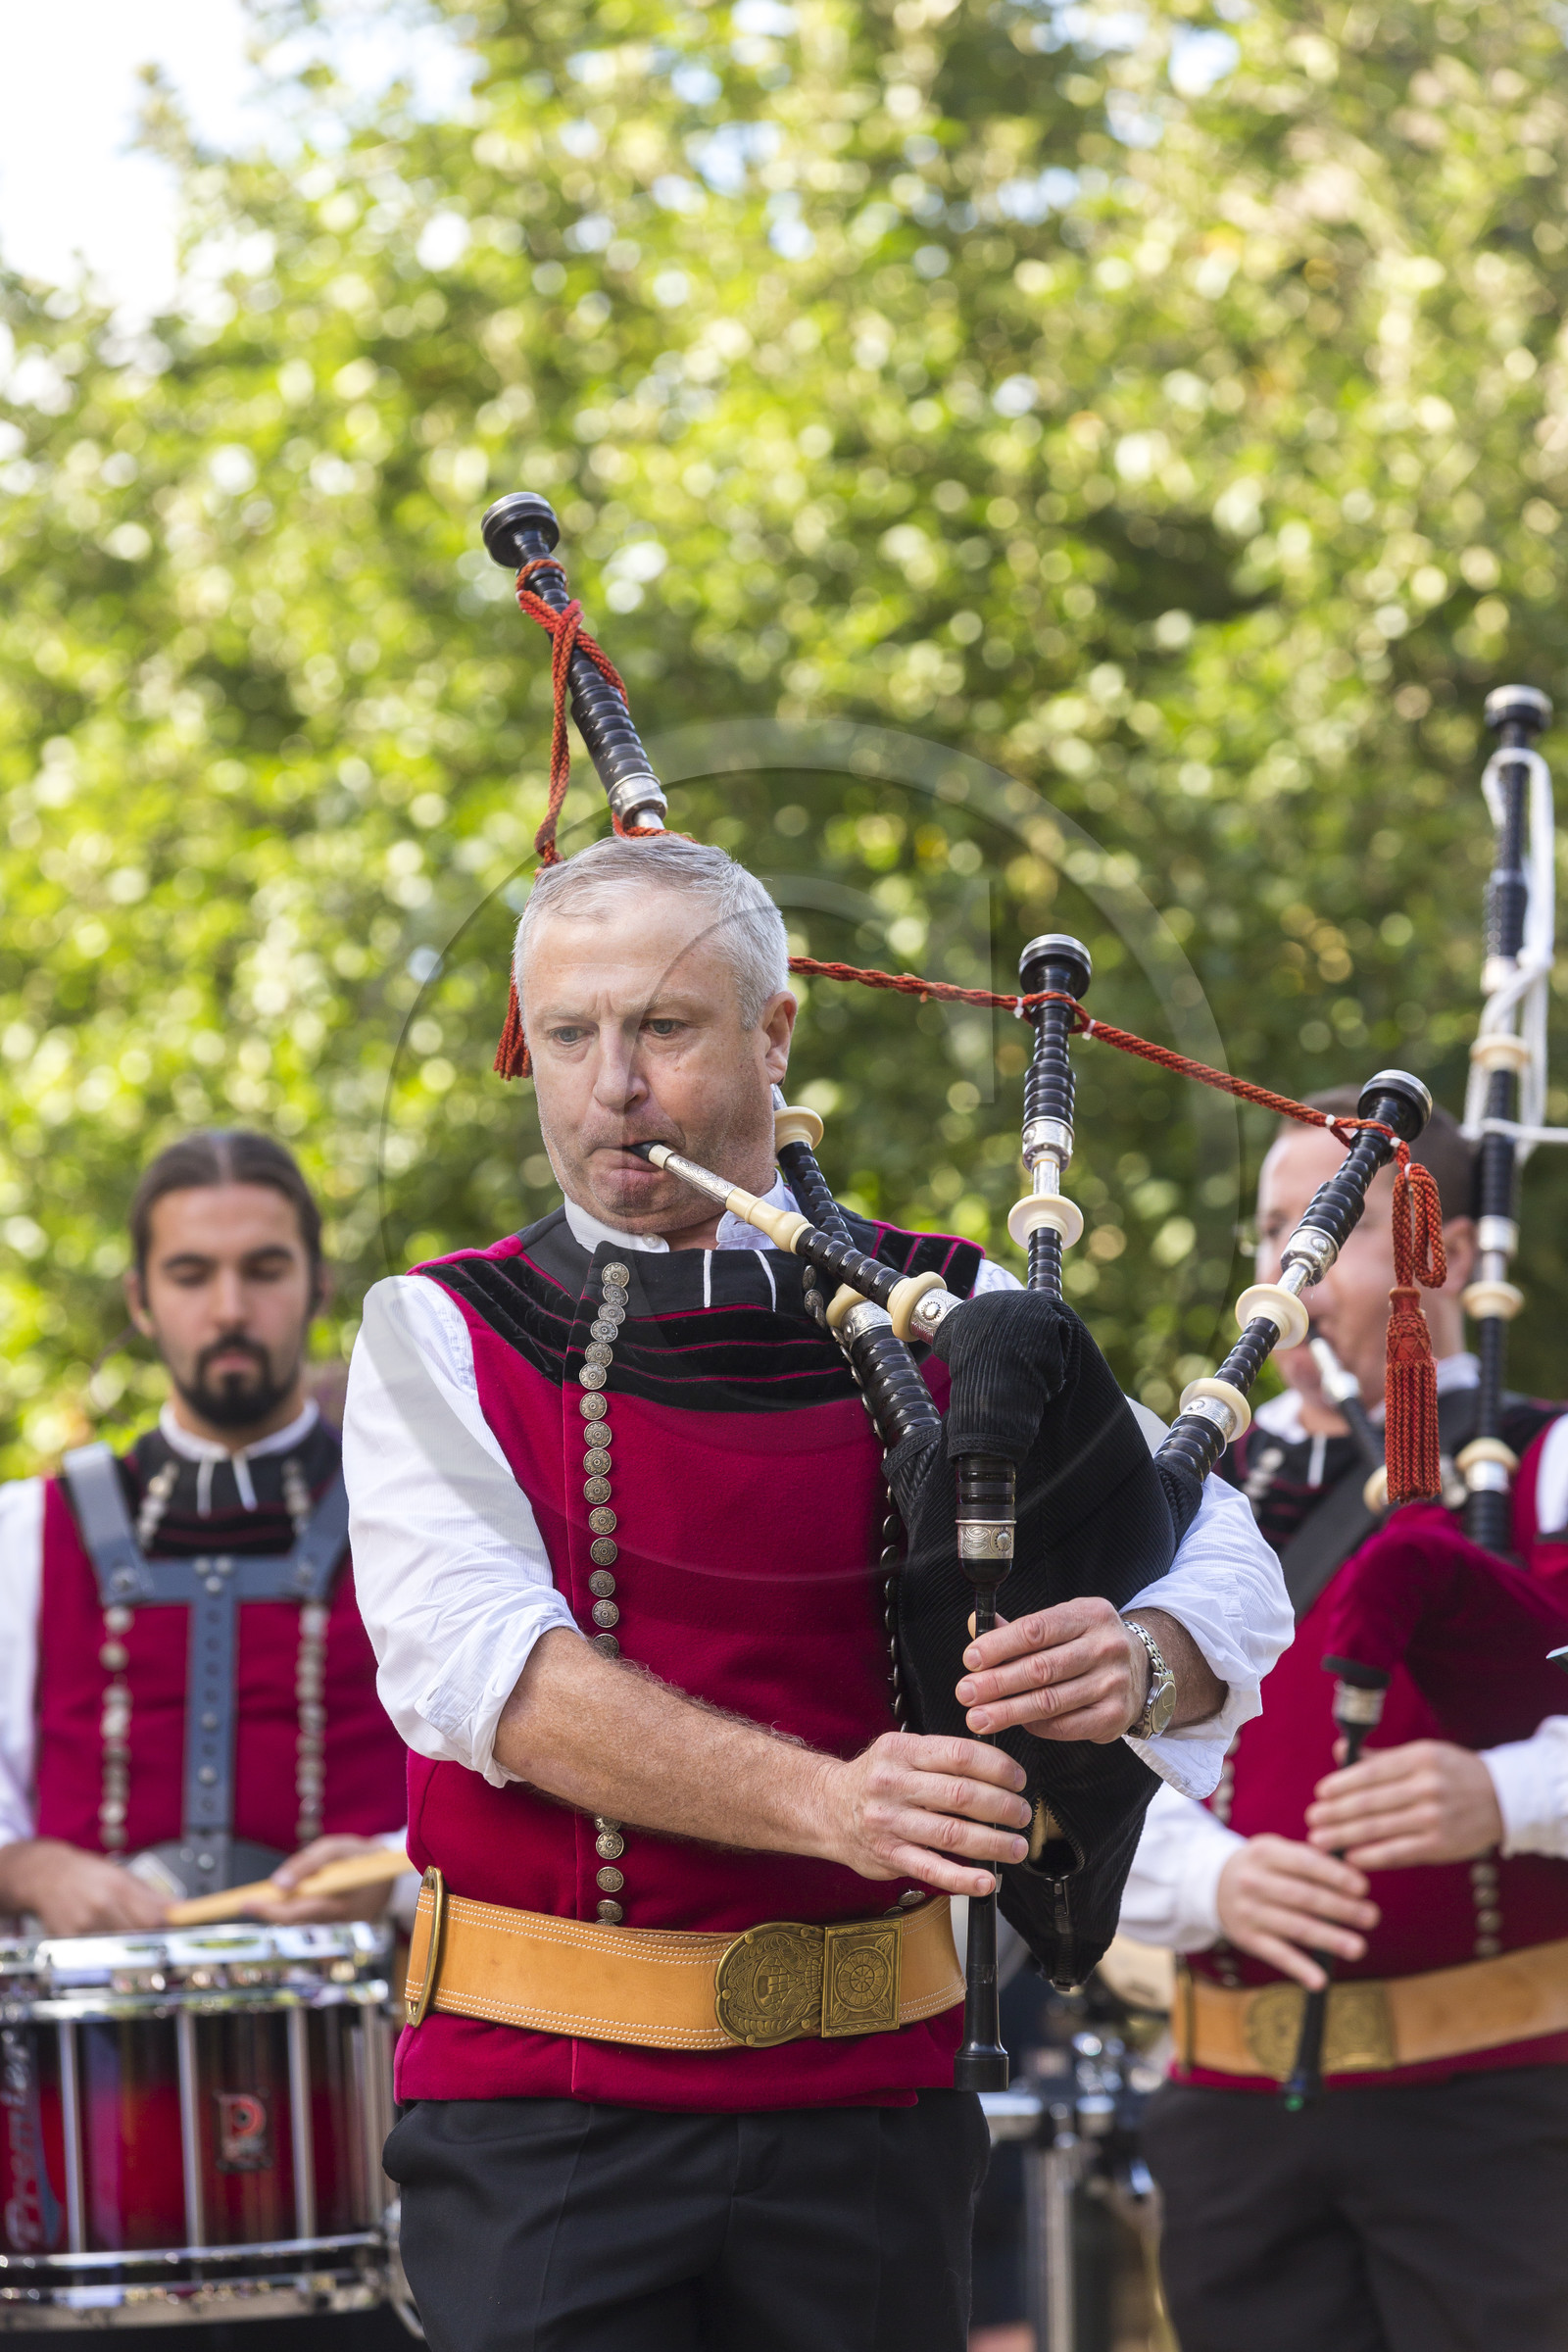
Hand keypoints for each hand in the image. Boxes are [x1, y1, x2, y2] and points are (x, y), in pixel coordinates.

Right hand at [0, 1839, 169, 1936]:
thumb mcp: (122, 1874)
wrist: (45, 1876)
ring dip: (129, 1945)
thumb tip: (180, 1909)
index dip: (169, 1927)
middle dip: (151, 1938)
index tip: (180, 1931)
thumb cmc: (86, 1873)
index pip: (153, 1916)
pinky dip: (107, 1949)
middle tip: (156, 1936)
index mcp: (118, 1886)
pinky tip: (104, 1937)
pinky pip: (98, 1952)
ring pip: (120, 1946)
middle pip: (139, 1934)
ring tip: (126, 1934)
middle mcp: (101, 1906)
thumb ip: (151, 1895)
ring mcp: (84, 1925)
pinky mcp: (70, 1940)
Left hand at [245, 1834, 398, 1924]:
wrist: (395, 1869)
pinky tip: (292, 1897)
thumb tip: (277, 1885)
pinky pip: (310, 1916)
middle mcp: (337, 1919)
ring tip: (267, 1898)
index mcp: (340, 1903)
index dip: (269, 1910)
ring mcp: (339, 1923)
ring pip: (301, 1919)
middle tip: (245, 1903)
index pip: (297, 1912)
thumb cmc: (361, 1854)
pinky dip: (297, 1907)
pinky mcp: (338, 1921)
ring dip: (282, 1908)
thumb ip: (307, 1864)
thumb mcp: (336, 1848)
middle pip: (295, 1920)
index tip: (245, 1904)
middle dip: (269, 1912)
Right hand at [809, 1731, 1031, 1897]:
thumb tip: (996, 1770)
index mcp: (902, 1751)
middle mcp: (894, 1785)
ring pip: (951, 1834)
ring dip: (992, 1843)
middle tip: (1022, 1814)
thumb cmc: (873, 1779)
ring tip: (1015, 1847)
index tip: (1018, 1779)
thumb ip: (940, 1757)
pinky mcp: (888, 1855)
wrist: (825, 1807)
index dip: (998, 1767)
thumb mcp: (900, 1751)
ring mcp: (890, 1822)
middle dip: (1002, 1807)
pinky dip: (962, 1879)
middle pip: (961, 1794)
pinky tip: (985, 1881)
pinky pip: (930, 1869)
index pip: (961, 1755)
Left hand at [955, 1597, 1147, 1742]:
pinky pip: (1065, 1726)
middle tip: (966, 1693)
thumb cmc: (1088, 1644)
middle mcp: (1106, 1647)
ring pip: (1050, 1701)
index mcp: (1089, 1615)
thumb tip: (975, 1624)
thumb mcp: (1063, 1623)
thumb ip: (1020, 1629)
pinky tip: (1015, 1724)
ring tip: (978, 1717)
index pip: (1037, 1629)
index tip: (971, 1659)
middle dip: (997, 1683)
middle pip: (1041, 1669)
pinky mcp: (1114, 1716)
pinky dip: (1035, 1726)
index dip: (1000, 1645)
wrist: (1141, 1671)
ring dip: (1008, 1711)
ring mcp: (1113, 1683)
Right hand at [1216, 1834, 1378, 1991]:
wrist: (1213, 1884)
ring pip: (1294, 1928)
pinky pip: (1277, 1955)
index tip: (1363, 1888)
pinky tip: (1320, 1981)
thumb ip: (1310, 1859)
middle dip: (1340, 1908)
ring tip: (1358, 1947)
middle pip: (1303, 1897)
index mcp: (1264, 1852)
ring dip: (1328, 1939)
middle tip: (1371, 1917)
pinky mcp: (1247, 1938)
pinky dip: (1299, 1969)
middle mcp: (1253, 1882)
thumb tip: (1355, 1878)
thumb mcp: (1277, 1850)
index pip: (1304, 1863)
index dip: (1334, 1876)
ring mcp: (1249, 1912)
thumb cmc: (1263, 1866)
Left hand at [1306, 1739, 1503, 1869]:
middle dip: (1336, 1812)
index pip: (1372, 1772)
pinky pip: (1399, 1852)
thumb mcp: (1422, 1754)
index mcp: (1420, 1758)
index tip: (1320, 1793)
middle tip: (1311, 1819)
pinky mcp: (1440, 1845)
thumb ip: (1380, 1757)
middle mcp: (1427, 1787)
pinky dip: (1372, 1856)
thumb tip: (1339, 1749)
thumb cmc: (1452, 1773)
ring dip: (1344, 1835)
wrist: (1501, 1799)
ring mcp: (1435, 1818)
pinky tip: (1350, 1857)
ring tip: (1320, 1839)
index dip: (1342, 1784)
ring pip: (1380, 1828)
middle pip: (1371, 1802)